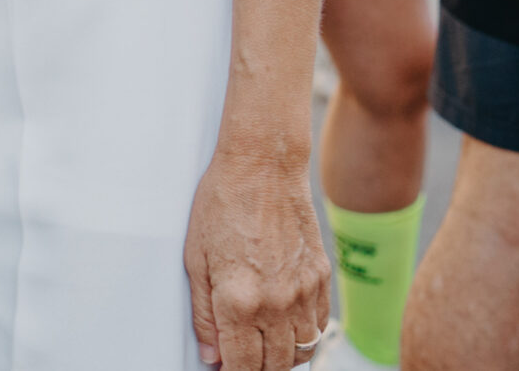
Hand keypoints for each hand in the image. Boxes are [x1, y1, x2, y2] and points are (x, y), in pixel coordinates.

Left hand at [185, 145, 328, 369]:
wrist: (262, 167)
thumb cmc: (222, 203)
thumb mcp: (196, 257)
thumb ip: (203, 314)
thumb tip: (211, 355)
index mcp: (238, 300)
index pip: (243, 366)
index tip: (226, 368)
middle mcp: (276, 303)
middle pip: (274, 366)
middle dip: (255, 368)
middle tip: (240, 354)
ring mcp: (303, 292)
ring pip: (302, 352)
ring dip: (282, 357)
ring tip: (262, 343)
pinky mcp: (322, 279)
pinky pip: (319, 326)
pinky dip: (304, 335)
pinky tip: (285, 323)